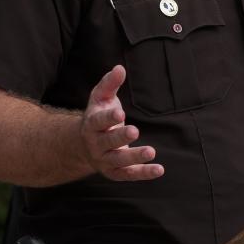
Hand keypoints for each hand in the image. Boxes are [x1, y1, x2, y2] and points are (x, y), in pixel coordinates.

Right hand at [79, 65, 163, 181]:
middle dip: (120, 137)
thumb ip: (110, 84)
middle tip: (135, 131)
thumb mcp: (101, 99)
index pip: (98, 121)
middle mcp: (96, 144)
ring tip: (151, 151)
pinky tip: (159, 170)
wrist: (84, 146)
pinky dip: (143, 173)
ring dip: (134, 157)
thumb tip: (119, 68)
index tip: (120, 113)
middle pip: (107, 142)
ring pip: (119, 161)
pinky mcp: (115, 172)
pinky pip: (129, 174)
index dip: (108, 118)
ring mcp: (105, 160)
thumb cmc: (98, 117)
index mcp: (91, 124)